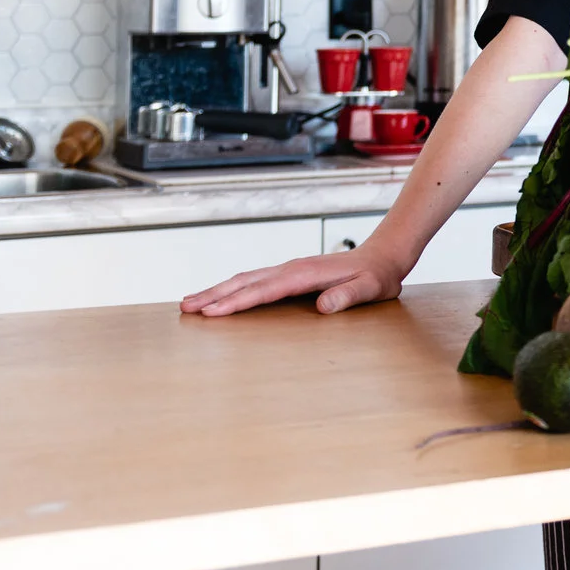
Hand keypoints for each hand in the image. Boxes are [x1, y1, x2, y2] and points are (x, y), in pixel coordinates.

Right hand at [181, 240, 406, 317]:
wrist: (384, 255)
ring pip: (246, 279)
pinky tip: (222, 296)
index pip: (264, 291)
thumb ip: (348, 295)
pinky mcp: (290, 274)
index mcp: (305, 274)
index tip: (211, 313)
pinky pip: (255, 281)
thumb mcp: (370, 288)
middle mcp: (292, 268)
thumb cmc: (378, 276)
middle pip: (245, 282)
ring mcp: (289, 269)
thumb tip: (324, 306)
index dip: (236, 303)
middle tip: (185, 308)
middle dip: (214, 295)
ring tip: (191, 303)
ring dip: (218, 290)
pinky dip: (233, 288)